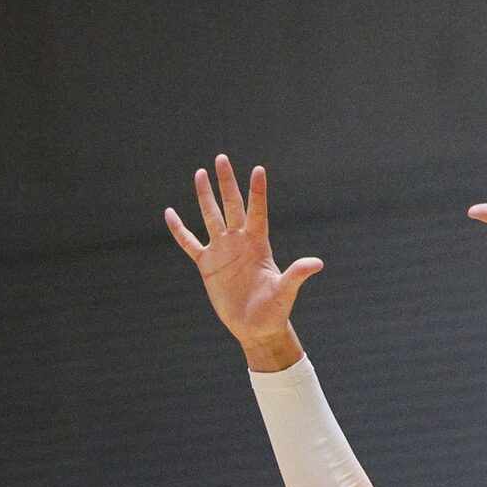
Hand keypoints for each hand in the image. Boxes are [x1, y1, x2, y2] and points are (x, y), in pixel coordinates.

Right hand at [165, 155, 323, 372]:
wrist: (256, 327)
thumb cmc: (274, 310)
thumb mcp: (285, 292)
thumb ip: (297, 274)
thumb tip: (317, 263)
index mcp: (259, 244)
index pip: (257, 211)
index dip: (257, 192)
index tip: (257, 169)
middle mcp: (240, 242)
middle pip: (232, 206)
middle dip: (226, 183)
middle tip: (221, 159)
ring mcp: (222, 251)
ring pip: (211, 217)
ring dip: (205, 197)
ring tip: (200, 173)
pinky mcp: (207, 264)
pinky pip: (190, 243)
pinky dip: (179, 230)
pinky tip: (170, 213)